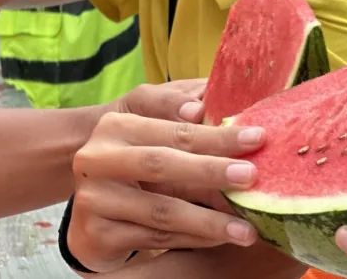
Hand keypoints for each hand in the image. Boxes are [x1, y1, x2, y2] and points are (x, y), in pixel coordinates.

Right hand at [67, 99, 264, 272]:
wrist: (90, 212)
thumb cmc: (132, 166)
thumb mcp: (149, 136)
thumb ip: (177, 120)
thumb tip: (207, 106)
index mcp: (114, 126)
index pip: (170, 126)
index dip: (214, 133)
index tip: (256, 137)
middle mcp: (97, 158)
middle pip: (161, 163)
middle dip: (211, 170)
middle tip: (252, 176)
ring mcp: (94, 198)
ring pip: (161, 210)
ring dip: (209, 220)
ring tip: (246, 229)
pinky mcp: (98, 234)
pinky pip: (155, 239)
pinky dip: (192, 240)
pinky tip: (219, 239)